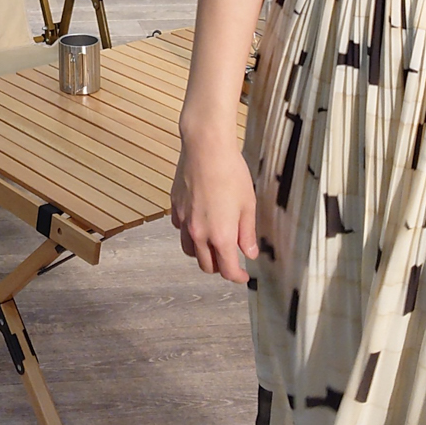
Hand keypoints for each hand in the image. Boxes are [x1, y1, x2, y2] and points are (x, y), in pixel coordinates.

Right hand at [171, 128, 258, 283]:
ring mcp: (184, 220)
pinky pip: (180, 230)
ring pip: (189, 250)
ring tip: (213, 243)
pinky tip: (199, 221)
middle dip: (220, 267)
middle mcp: (199, 233)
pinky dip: (189, 233)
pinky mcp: (175, 207)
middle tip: (231, 259)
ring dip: (202, 253)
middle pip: (206, 265)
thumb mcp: (248, 205)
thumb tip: (250, 252)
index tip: (244, 276)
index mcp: (221, 236)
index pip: (228, 270)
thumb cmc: (230, 172)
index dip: (238, 277)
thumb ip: (248, 233)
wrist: (206, 147)